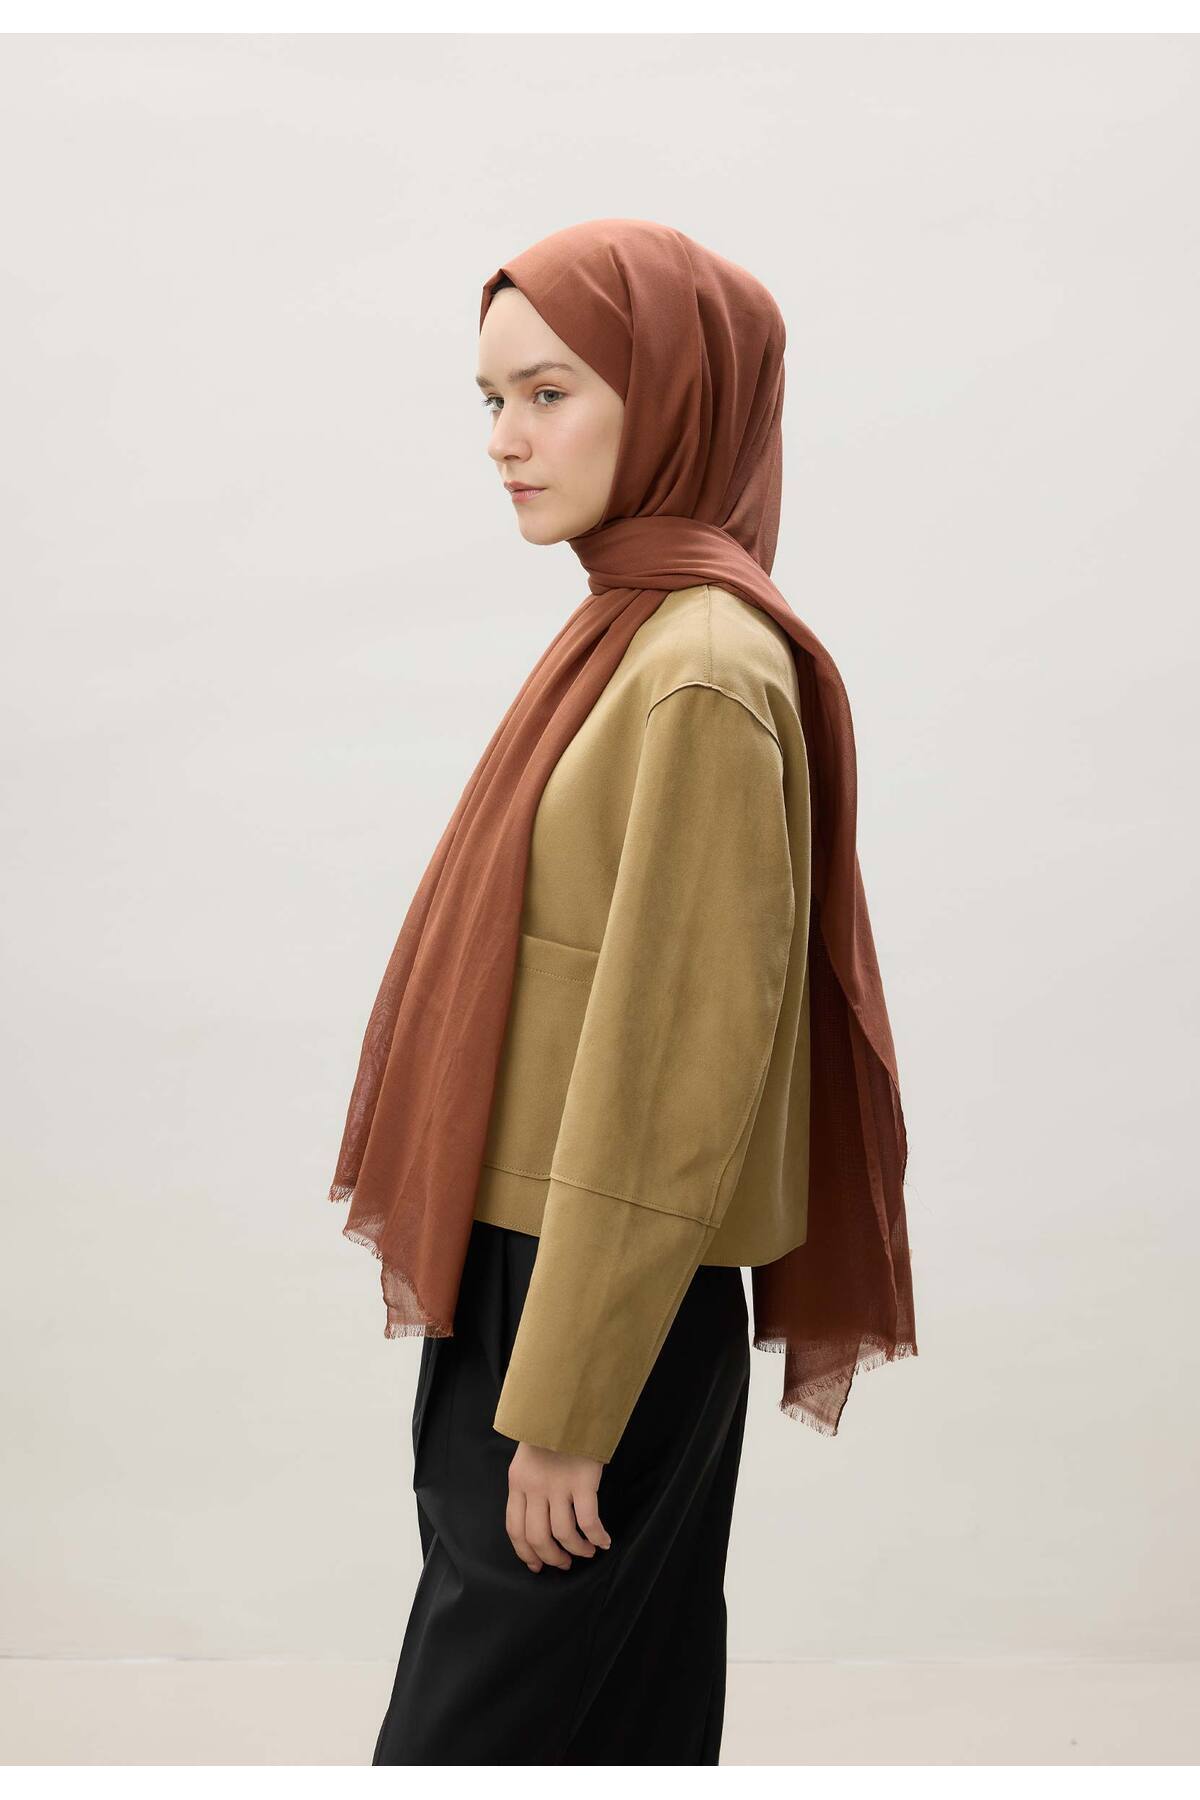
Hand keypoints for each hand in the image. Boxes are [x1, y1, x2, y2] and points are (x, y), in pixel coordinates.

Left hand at [505, 1441, 612, 1571]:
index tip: (537, 1565)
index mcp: (517, 1481)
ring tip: (586, 1552)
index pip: (515, 1528)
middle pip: (537, 1537)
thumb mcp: (528, 1457)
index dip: (526, 1553)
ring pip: (563, 1533)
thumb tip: (536, 1520)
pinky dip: (597, 1536)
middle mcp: (534, 1486)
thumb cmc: (551, 1430)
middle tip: (564, 1563)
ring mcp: (558, 1484)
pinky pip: (589, 1520)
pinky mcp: (582, 1480)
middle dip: (551, 1557)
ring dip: (576, 1550)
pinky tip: (604, 1541)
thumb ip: (528, 1485)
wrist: (567, 1402)